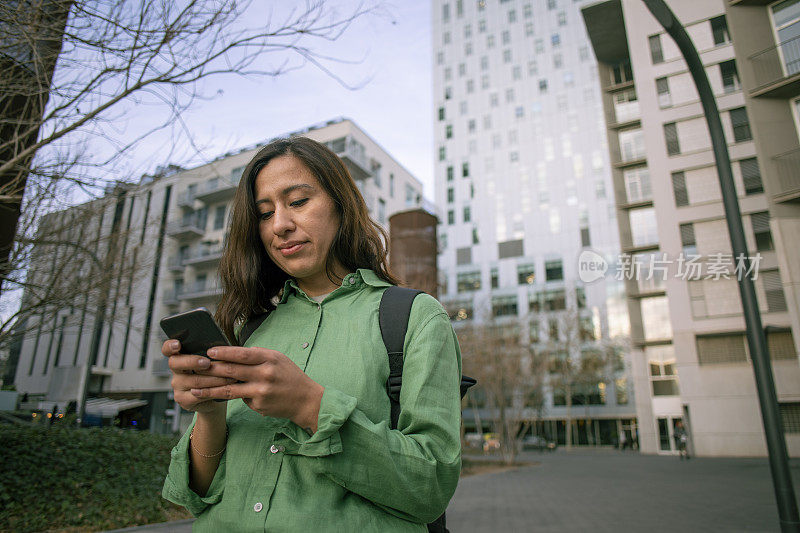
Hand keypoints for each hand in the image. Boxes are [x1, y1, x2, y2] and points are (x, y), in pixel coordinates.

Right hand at [162, 339, 234, 413]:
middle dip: (193, 362)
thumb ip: (211, 352)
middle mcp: (176, 370)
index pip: (168, 349)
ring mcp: (177, 385)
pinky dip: (214, 391)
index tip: (177, 344)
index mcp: (181, 356)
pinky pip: (198, 395)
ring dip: (214, 378)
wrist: (216, 396)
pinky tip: (224, 388)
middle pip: (175, 363)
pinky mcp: (183, 399)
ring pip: (194, 381)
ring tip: (229, 376)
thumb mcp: (212, 360)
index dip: (170, 346)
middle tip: (207, 363)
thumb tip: (221, 345)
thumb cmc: (214, 373)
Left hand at [188, 346, 324, 433]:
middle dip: (211, 369)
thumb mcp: (278, 358)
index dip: (224, 352)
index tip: (209, 351)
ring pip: (229, 390)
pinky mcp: (258, 406)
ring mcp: (261, 392)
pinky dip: (232, 397)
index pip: (243, 354)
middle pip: (232, 371)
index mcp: (270, 359)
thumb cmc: (290, 376)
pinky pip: (241, 399)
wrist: (305, 400)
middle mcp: (265, 375)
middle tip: (196, 367)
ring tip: (195, 389)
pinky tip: (221, 397)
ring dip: (210, 390)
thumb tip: (234, 352)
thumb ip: (258, 355)